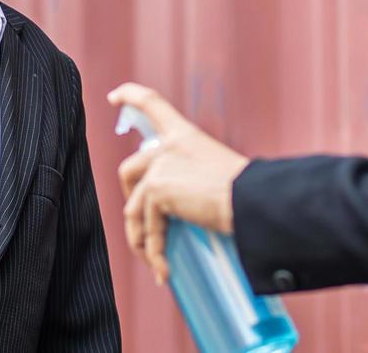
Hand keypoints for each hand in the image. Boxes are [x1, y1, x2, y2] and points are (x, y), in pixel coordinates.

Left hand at [108, 82, 250, 284]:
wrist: (252, 200)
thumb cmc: (249, 192)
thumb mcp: (217, 172)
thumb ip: (191, 176)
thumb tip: (180, 206)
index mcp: (185, 135)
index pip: (153, 103)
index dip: (130, 96)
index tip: (114, 96)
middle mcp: (168, 146)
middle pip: (129, 169)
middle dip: (130, 200)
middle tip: (144, 225)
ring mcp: (160, 167)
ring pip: (133, 208)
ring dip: (141, 237)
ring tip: (156, 259)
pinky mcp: (157, 191)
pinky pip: (147, 229)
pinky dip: (154, 253)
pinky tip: (163, 271)